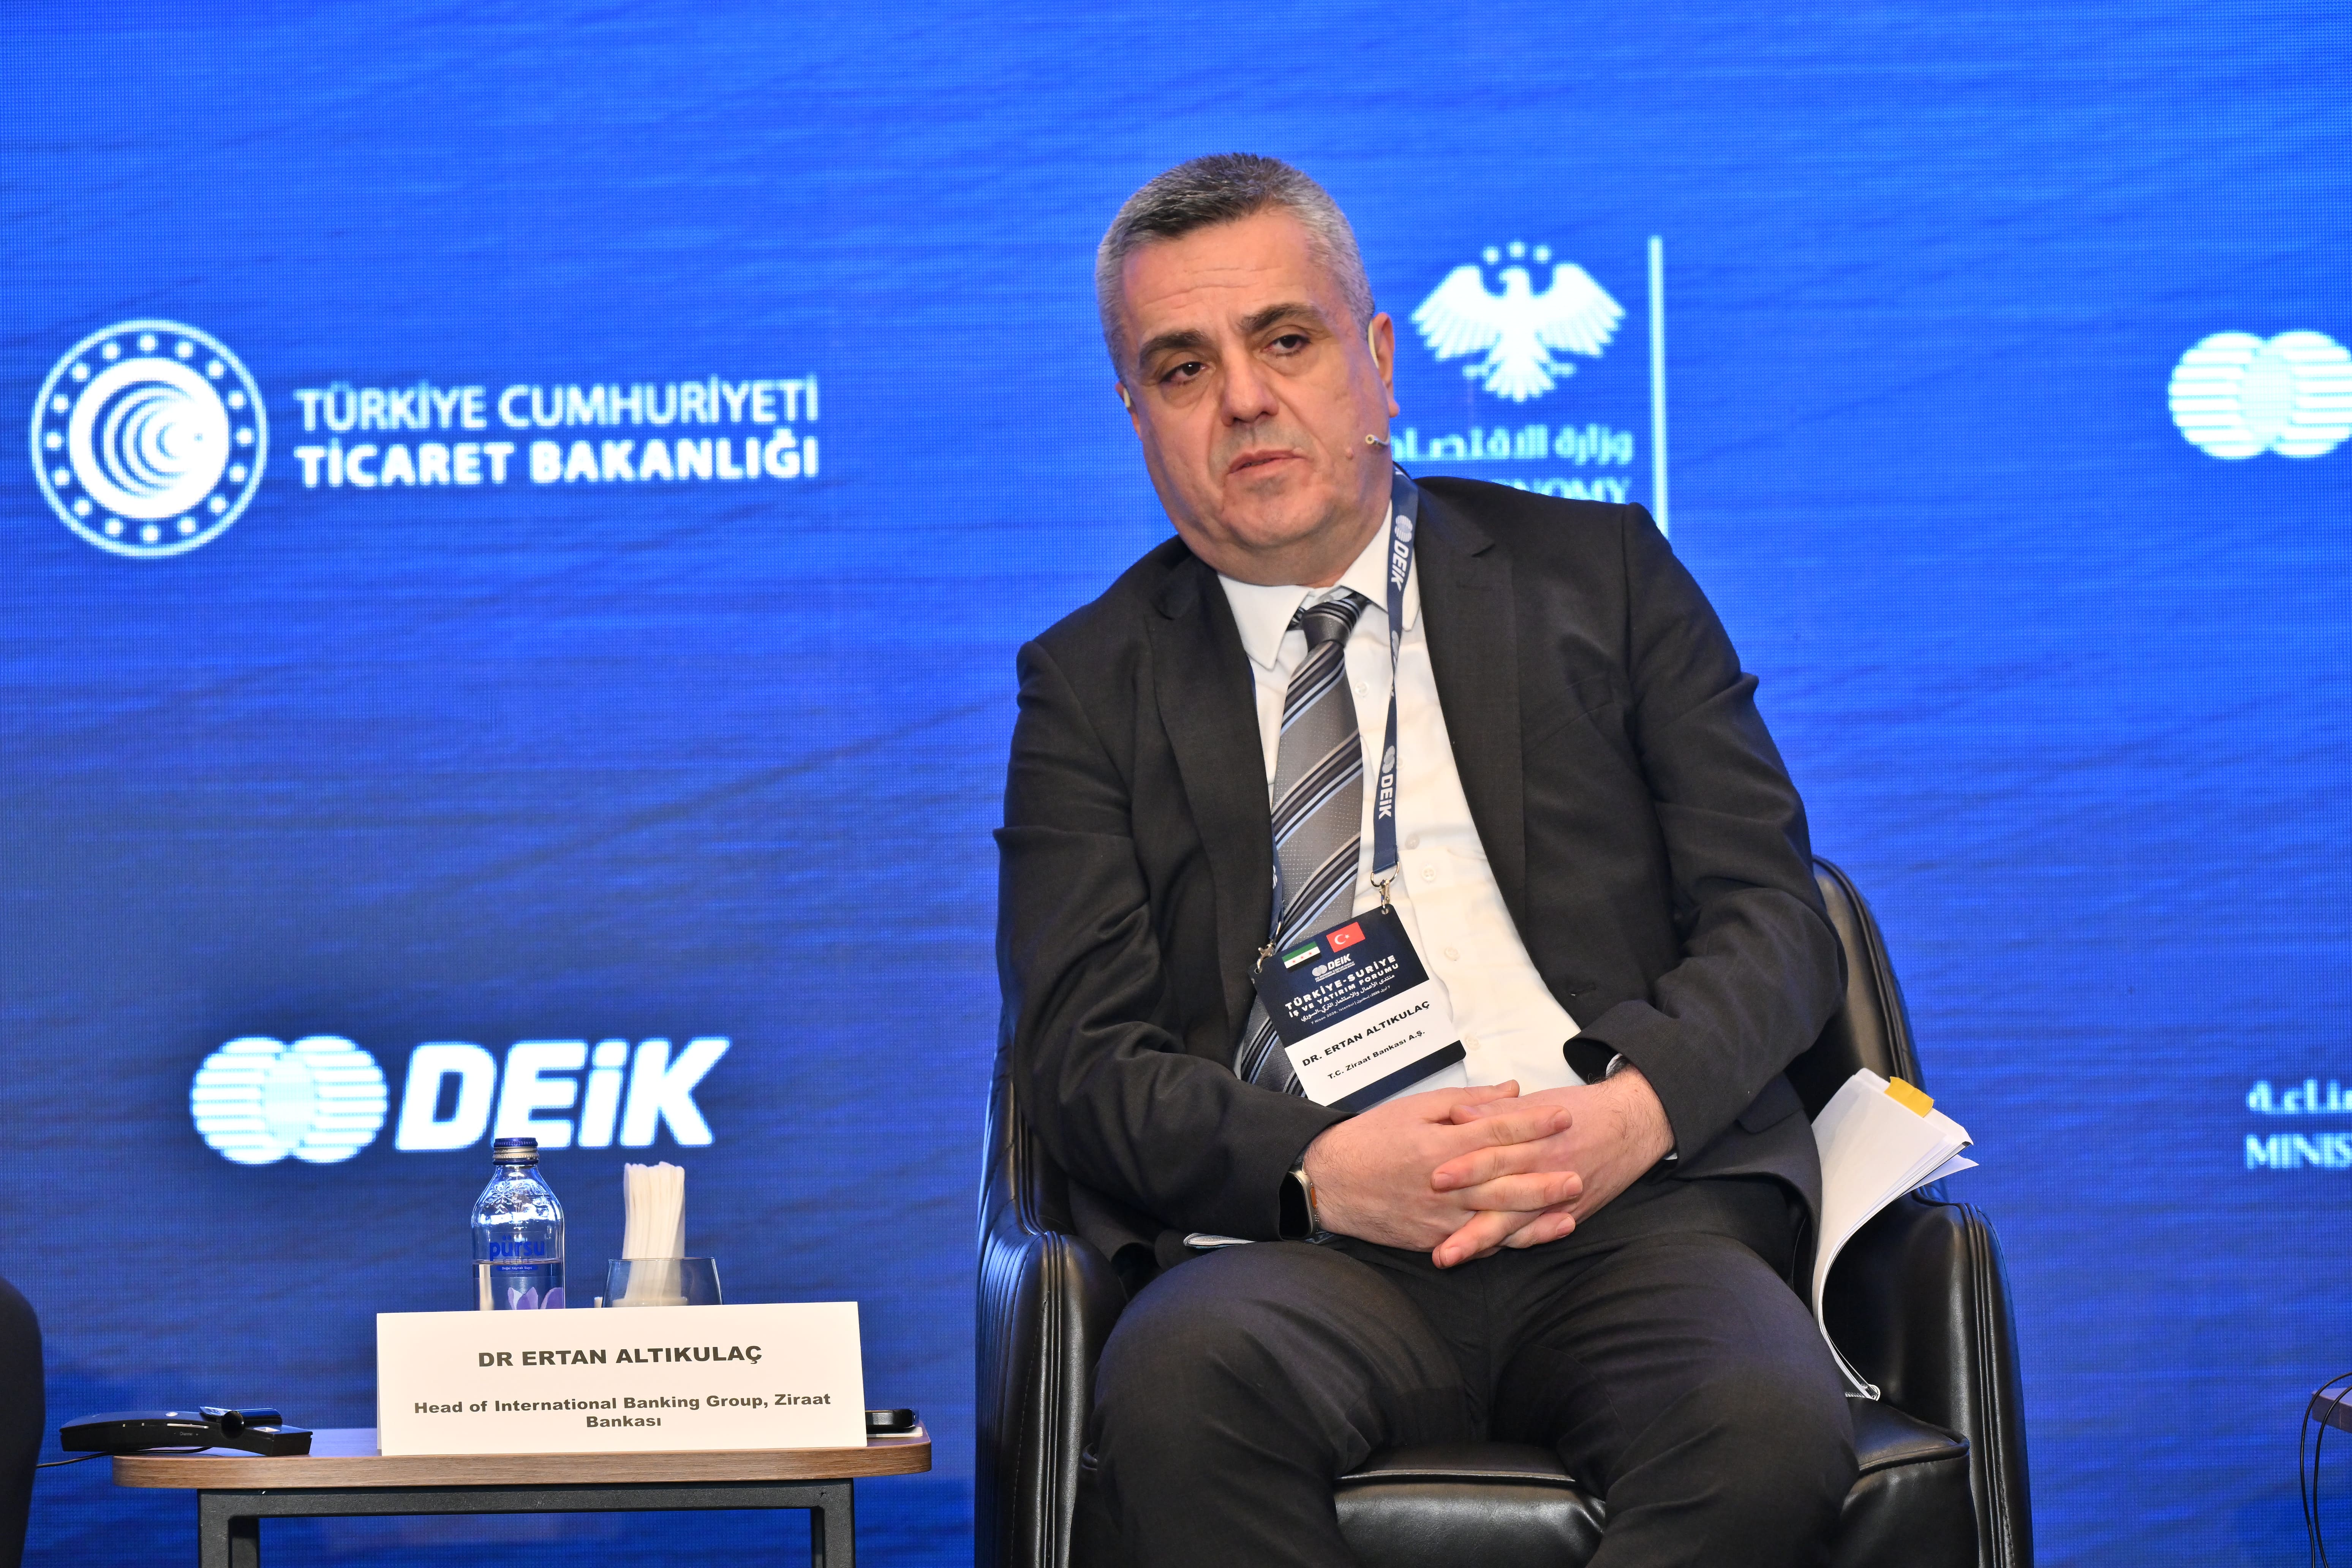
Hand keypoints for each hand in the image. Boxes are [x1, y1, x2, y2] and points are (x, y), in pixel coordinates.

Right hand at [1301, 1082, 1581, 1253]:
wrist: (1329, 1182)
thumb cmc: (1371, 1139)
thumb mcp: (1415, 1108)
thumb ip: (1467, 1102)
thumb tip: (1510, 1092)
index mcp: (1440, 1146)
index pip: (1496, 1132)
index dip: (1532, 1124)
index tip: (1562, 1116)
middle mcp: (1444, 1184)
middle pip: (1503, 1181)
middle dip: (1544, 1178)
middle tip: (1578, 1173)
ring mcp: (1439, 1216)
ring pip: (1495, 1219)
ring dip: (1535, 1218)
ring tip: (1568, 1214)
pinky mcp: (1433, 1239)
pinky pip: (1475, 1242)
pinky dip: (1505, 1242)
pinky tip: (1529, 1238)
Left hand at [1426, 1066, 1674, 1266]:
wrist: (1631, 1125)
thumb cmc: (1582, 1111)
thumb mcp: (1539, 1101)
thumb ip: (1497, 1110)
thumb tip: (1459, 1114)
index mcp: (1537, 1140)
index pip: (1495, 1154)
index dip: (1466, 1166)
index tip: (1435, 1177)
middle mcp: (1547, 1173)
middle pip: (1500, 1199)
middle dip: (1467, 1221)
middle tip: (1435, 1235)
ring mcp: (1558, 1200)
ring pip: (1514, 1226)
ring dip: (1481, 1242)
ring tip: (1450, 1255)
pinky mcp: (1568, 1214)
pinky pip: (1535, 1234)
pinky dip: (1511, 1244)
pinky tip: (1485, 1255)